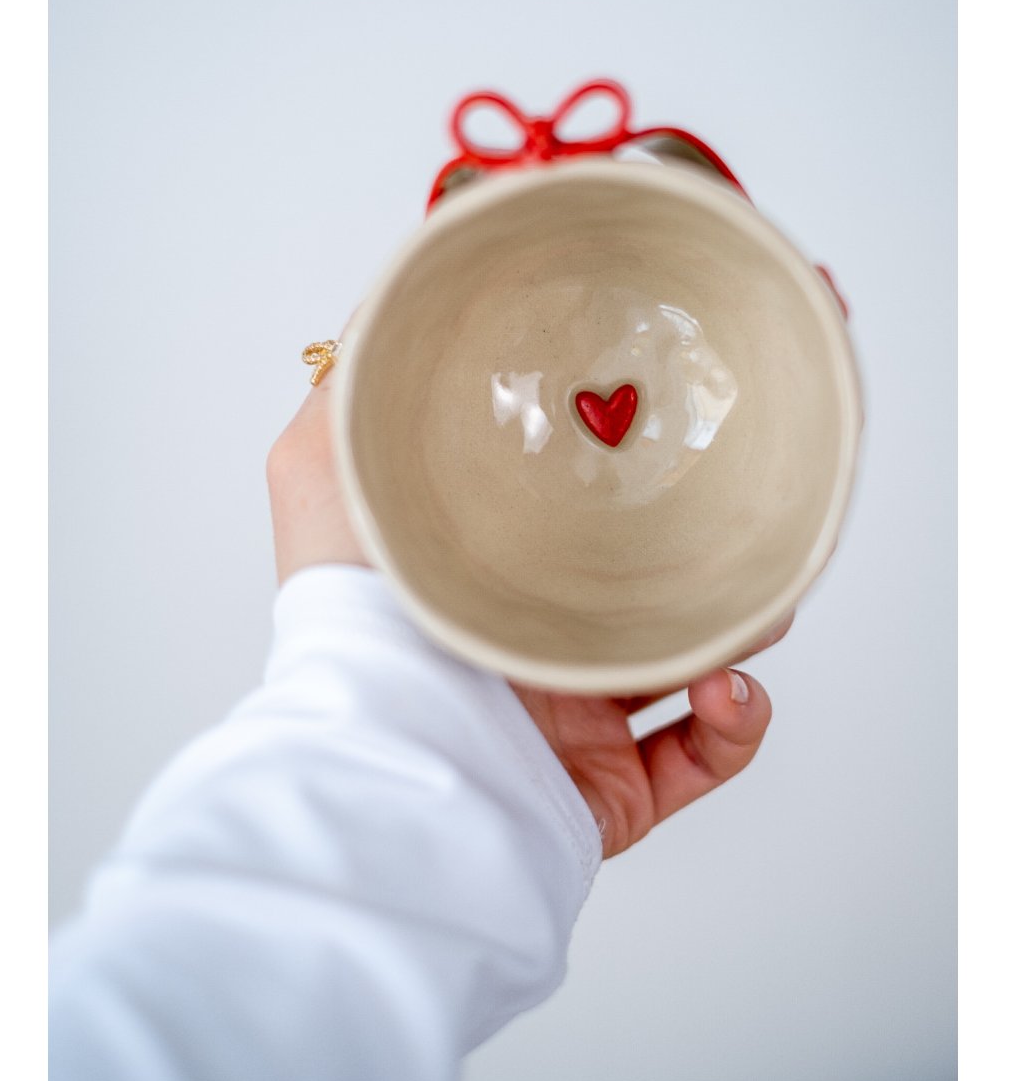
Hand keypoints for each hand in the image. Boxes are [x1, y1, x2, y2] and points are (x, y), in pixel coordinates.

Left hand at [267, 377, 788, 858]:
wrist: (385, 749)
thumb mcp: (325, 455)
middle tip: (755, 509)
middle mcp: (533, 640)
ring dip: (745, 625)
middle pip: (657, 582)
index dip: (641, 468)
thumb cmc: (345, 604)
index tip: (695, 418)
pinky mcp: (607, 790)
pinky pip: (706, 758)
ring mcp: (576, 719)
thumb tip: (399, 291)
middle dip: (717, 547)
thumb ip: (359, 371)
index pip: (586, 510)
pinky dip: (739, 723)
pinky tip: (725, 686)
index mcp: (490, 571)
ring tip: (752, 603)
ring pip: (698, 661)